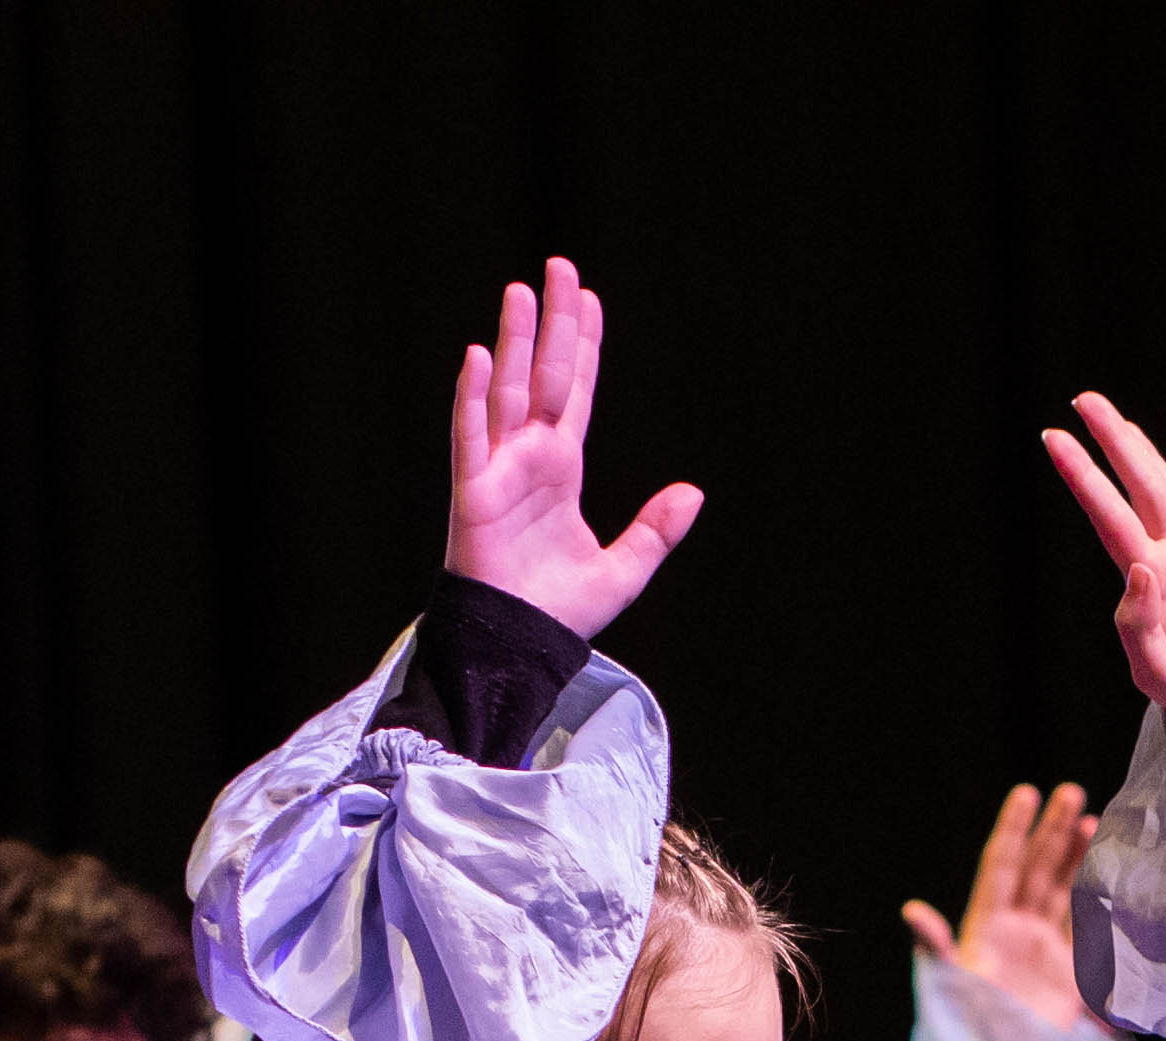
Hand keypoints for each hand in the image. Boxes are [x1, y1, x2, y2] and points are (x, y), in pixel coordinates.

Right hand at [442, 258, 702, 639]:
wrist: (520, 648)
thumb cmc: (559, 613)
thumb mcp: (624, 570)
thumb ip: (656, 531)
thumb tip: (694, 492)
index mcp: (562, 470)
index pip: (577, 393)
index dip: (585, 346)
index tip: (588, 298)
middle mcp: (529, 459)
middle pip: (546, 376)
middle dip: (554, 322)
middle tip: (559, 266)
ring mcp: (499, 470)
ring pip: (509, 391)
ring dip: (516, 341)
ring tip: (522, 292)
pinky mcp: (474, 492)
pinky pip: (472, 436)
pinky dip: (473, 397)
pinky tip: (480, 356)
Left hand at [901, 784, 1090, 1036]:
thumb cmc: (971, 1038)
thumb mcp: (950, 991)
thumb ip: (936, 950)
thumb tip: (913, 912)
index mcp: (985, 930)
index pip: (1000, 867)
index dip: (1013, 829)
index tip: (1027, 794)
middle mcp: (1015, 934)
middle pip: (1035, 870)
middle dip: (1052, 832)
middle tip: (1072, 793)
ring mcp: (1044, 953)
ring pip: (1062, 893)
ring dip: (1078, 860)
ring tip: (1096, 824)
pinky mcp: (1070, 978)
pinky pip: (1088, 930)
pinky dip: (1100, 903)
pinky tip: (1115, 878)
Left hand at [1040, 395, 1165, 721]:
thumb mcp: (1159, 670)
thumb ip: (1140, 623)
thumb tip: (1140, 566)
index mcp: (1149, 580)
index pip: (1109, 516)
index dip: (1085, 476)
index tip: (1056, 439)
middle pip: (1138, 490)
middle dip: (1113, 444)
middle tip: (1085, 399)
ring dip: (1147, 459)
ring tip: (1124, 426)